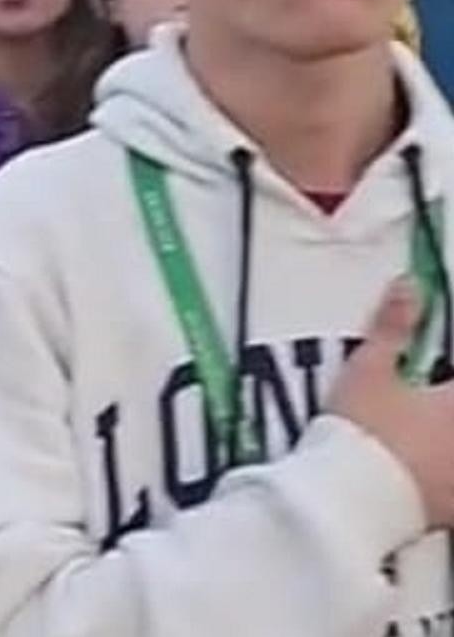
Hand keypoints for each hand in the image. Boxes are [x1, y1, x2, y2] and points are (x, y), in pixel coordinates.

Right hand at [328, 281, 453, 526]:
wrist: (350, 497)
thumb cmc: (362, 429)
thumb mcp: (368, 370)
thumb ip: (393, 328)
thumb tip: (409, 284)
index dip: (451, 379)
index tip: (440, 379)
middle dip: (448, 406)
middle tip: (438, 408)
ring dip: (447, 438)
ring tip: (435, 437)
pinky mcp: (453, 511)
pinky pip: (453, 492)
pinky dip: (446, 479)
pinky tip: (437, 479)